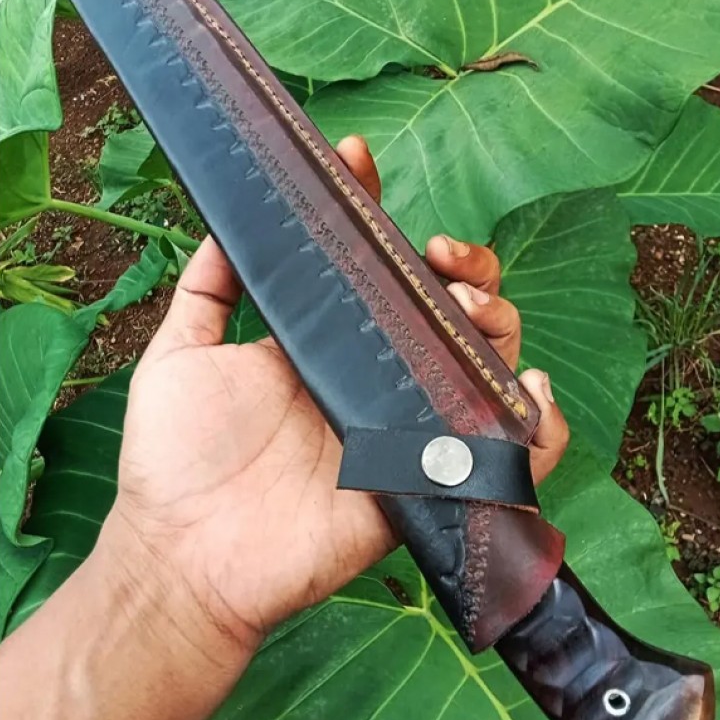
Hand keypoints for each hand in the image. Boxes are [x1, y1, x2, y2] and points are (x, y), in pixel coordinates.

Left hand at [102, 136, 569, 655]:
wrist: (182, 555)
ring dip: (501, 327)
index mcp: (329, 345)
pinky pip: (510, 459)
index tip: (364, 165)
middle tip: (439, 259)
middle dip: (468, 272)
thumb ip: (208, 289)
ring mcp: (408, 433)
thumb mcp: (181, 354)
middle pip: (452, 314)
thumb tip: (228, 219)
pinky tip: (529, 390)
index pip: (381, 274)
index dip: (386, 220)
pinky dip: (543, 428)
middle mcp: (377, 381)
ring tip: (469, 315)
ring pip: (489, 368)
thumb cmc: (176, 458)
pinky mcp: (430, 487)